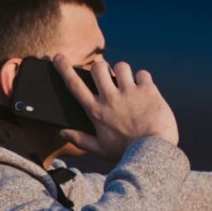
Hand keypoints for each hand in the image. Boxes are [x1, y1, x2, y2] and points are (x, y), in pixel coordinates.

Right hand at [59, 57, 179, 156]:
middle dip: (100, 68)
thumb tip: (62, 132)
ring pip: (121, 66)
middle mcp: (110, 98)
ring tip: (128, 83)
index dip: (64, 69)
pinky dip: (143, 79)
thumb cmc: (126, 153)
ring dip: (123, 72)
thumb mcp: (100, 149)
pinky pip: (142, 74)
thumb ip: (80, 139)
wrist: (153, 153)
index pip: (75, 86)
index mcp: (96, 111)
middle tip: (107, 76)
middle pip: (97, 68)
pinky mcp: (148, 91)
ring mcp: (129, 93)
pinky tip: (145, 90)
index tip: (58, 57)